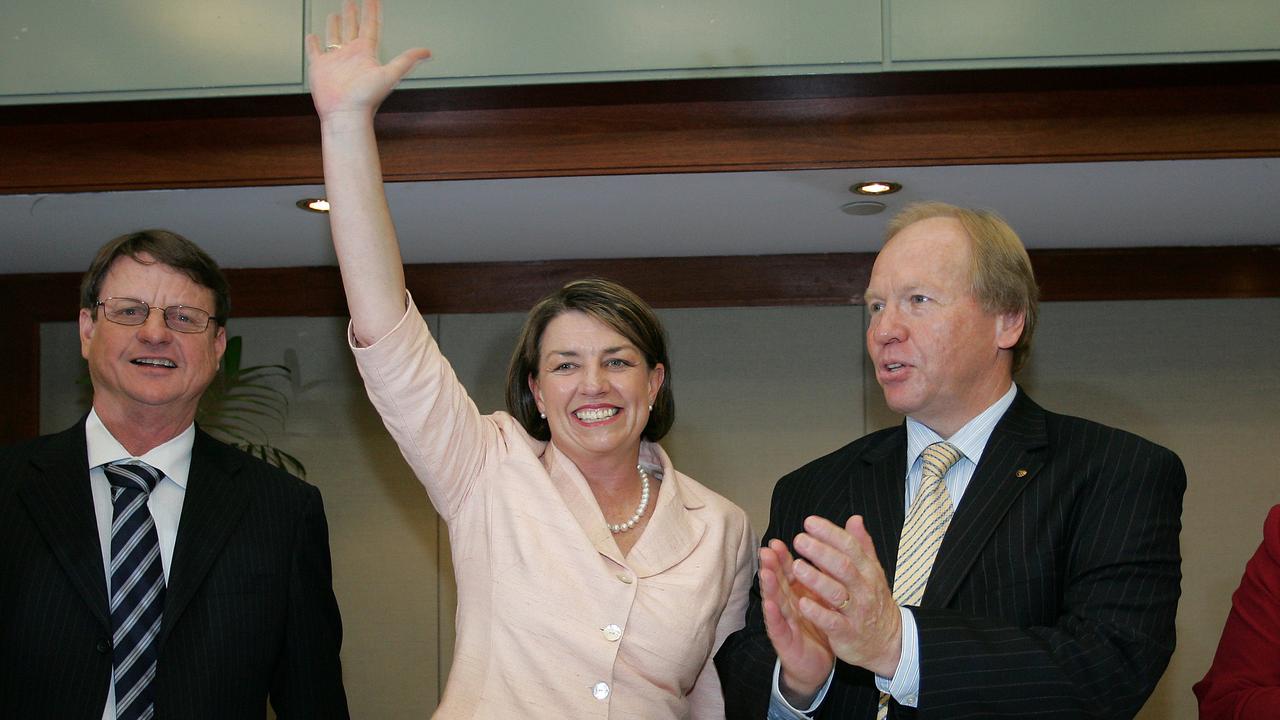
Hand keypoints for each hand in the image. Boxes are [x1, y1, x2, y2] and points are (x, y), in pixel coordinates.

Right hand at [305, 0, 431, 121]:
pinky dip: (313, 44)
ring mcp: (335, 61)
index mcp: (366, 53)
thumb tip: (428, 52)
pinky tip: (313, 36)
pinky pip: (315, 51)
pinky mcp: (320, 67)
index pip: (370, 27)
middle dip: (352, 14)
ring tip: (335, 15)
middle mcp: (351, 55)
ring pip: (334, 37)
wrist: (346, 114)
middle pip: (352, 28)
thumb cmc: (367, 99)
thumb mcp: (390, 75)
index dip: (371, 11)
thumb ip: (407, 60)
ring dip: (335, 26)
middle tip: (351, 1)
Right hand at [760, 539, 833, 704]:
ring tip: (765, 572)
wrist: (818, 664)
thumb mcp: (824, 599)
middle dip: (772, 566)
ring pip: (776, 602)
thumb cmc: (819, 627)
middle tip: (766, 551)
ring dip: (769, 587)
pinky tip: (769, 605)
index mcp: (798, 594)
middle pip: (779, 583)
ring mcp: (785, 623)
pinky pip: (779, 628)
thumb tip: (826, 548)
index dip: (782, 557)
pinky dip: (774, 616)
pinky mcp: (785, 642)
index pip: (788, 572)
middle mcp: (788, 605)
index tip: (778, 542)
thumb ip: (823, 574)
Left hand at [790, 515, 901, 677]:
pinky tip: (802, 602)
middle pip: (843, 566)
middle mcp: (863, 589)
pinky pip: (832, 621)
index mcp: (868, 571)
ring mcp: (856, 612)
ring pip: (836, 593)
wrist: (889, 642)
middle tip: (799, 540)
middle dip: (820, 552)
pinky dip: (817, 612)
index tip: (809, 522)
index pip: (850, 547)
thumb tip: (854, 519)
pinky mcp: (847, 633)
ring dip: (815, 579)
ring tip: (796, 566)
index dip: (830, 533)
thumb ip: (861, 546)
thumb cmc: (874, 601)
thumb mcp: (872, 572)